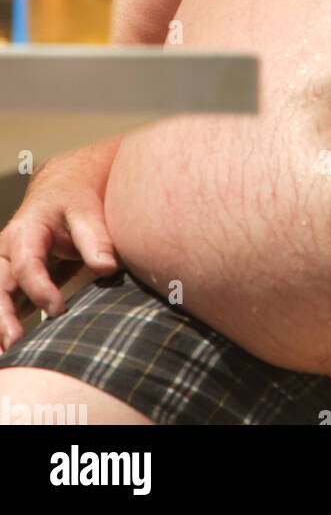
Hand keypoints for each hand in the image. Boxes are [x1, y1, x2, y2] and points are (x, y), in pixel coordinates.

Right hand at [0, 164, 118, 352]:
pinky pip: (7, 302)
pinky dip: (7, 323)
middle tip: (15, 343)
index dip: (40, 289)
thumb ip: (96, 239)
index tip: (58, 310)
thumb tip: (107, 268)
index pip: (26, 265)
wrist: (64, 187)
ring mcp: (8, 267)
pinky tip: (12, 350)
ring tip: (9, 354)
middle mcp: (8, 251)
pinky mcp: (15, 280)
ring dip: (1, 324)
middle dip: (3, 316)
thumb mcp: (87, 210)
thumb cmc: (76, 198)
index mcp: (26, 231)